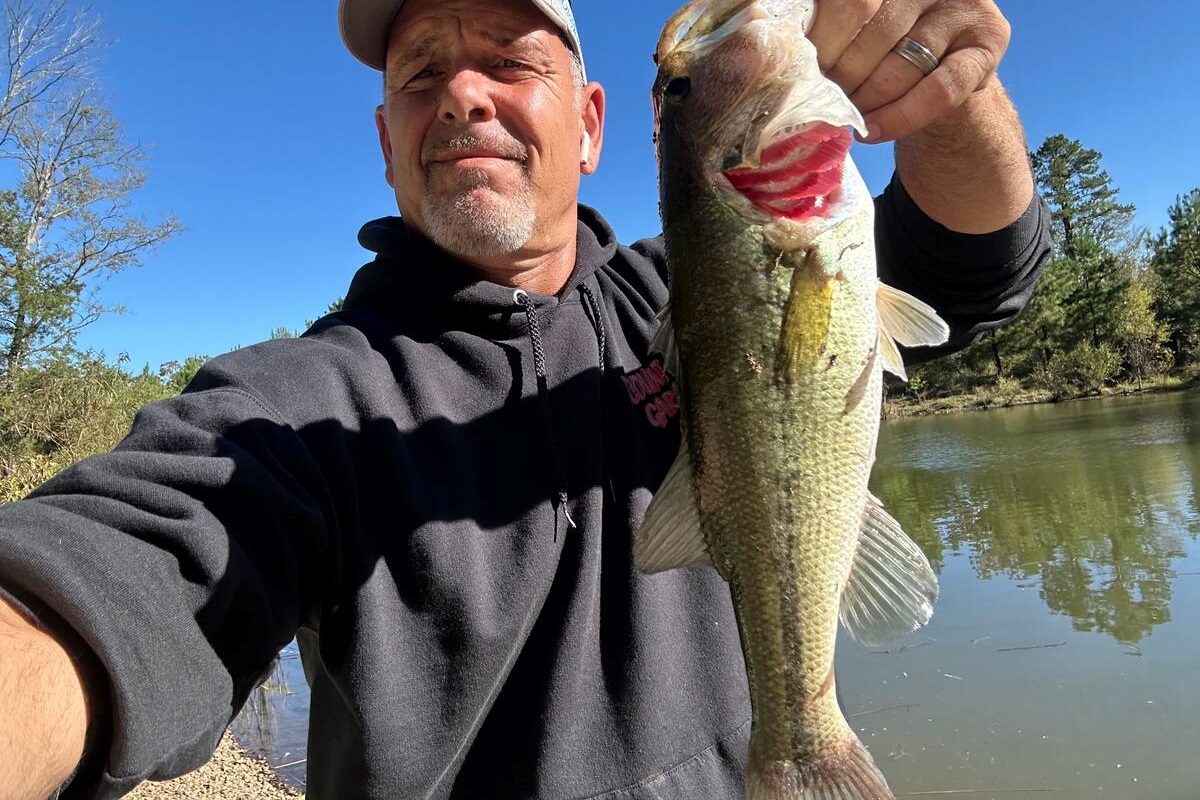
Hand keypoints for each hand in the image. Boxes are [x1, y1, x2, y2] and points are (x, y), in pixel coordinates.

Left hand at [807, 0, 1010, 141]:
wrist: (943, 76)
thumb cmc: (889, 51)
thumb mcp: (862, 31)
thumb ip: (839, 30)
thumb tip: (794, 54)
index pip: (850, 3)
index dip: (823, 39)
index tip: (806, 70)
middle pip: (873, 32)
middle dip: (842, 75)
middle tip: (826, 99)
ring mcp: (964, 8)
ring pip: (900, 67)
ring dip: (866, 102)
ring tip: (849, 117)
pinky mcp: (988, 44)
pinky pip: (938, 90)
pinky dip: (900, 117)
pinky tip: (873, 131)